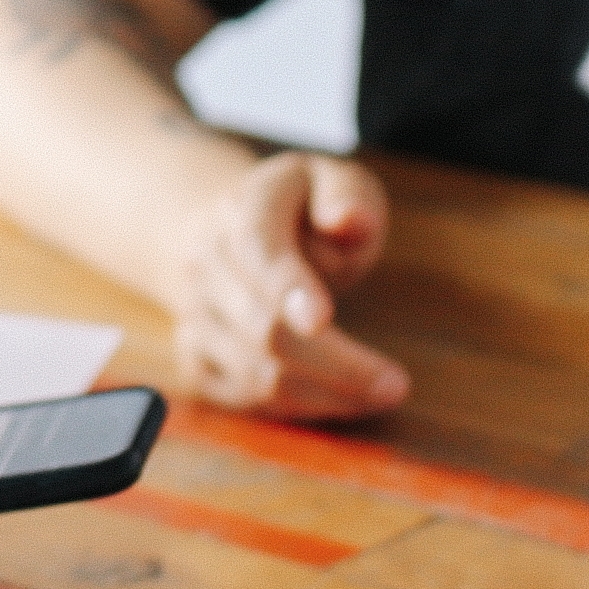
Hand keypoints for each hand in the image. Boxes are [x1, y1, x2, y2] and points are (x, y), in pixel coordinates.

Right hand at [169, 151, 406, 418]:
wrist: (230, 231)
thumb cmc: (301, 208)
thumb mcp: (334, 180)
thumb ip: (348, 196)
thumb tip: (348, 222)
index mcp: (241, 209)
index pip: (257, 249)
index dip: (286, 286)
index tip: (322, 320)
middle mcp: (205, 263)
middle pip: (262, 326)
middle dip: (333, 364)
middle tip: (394, 385)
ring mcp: (194, 313)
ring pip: (253, 372)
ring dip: (323, 394)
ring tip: (381, 393)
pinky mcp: (195, 355)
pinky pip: (241, 398)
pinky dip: (294, 408)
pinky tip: (339, 400)